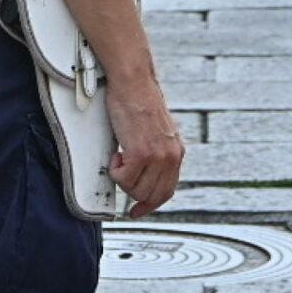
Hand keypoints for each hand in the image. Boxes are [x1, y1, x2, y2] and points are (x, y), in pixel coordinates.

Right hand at [105, 73, 183, 215]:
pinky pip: (123, 179)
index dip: (150, 205)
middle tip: (121, 173)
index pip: (166, 192)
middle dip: (131, 189)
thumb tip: (145, 174)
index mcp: (176, 152)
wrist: (134, 82)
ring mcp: (157, 156)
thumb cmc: (139, 100)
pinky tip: (116, 153)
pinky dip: (114, 170)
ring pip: (135, 190)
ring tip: (120, 158)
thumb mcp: (157, 132)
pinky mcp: (140, 153)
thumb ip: (157, 153)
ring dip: (122, 178)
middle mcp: (170, 157)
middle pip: (150, 195)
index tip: (137, 210)